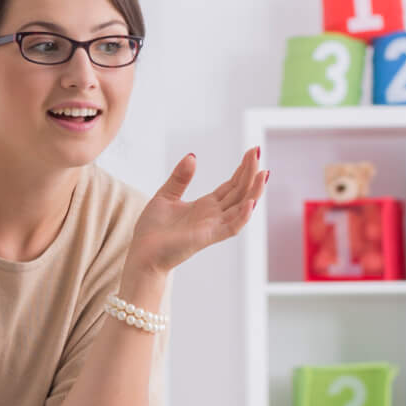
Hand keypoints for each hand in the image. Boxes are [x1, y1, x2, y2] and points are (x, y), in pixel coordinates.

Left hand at [127, 147, 267, 277]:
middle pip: (239, 192)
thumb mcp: (165, 196)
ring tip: (263, 173)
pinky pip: (231, 228)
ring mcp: (212, 227)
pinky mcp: (207, 238)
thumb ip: (180, 178)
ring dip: (254, 191)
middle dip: (250, 172)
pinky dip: (242, 216)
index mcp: (205, 206)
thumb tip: (192, 156)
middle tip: (257, 150)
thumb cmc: (152, 231)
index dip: (242, 169)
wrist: (142, 254)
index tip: (252, 151)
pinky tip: (250, 202)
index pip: (231, 185)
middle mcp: (213, 216)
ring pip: (241, 208)